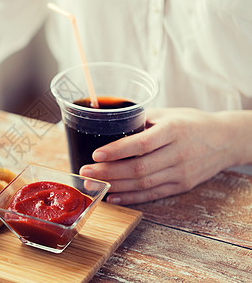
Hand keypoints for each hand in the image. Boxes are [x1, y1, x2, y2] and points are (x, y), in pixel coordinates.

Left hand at [80, 108, 249, 204]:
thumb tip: (109, 126)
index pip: (141, 144)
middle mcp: (178, 153)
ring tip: (93, 185)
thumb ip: (140, 120)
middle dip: (108, 172)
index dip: (116, 151)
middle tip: (85, 173)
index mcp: (173, 131)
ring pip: (143, 184)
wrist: (226, 140)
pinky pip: (153, 195)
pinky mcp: (182, 186)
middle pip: (138, 168)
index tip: (95, 154)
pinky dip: (131, 198)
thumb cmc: (192, 122)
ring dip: (115, 186)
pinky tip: (113, 197)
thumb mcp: (168, 114)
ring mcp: (181, 173)